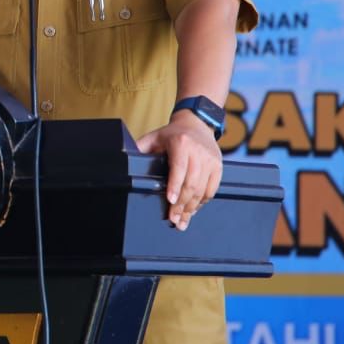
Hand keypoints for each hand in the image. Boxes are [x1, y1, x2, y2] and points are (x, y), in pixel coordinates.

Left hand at [136, 112, 222, 230]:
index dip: (175, 185)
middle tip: (174, 219)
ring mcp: (210, 160)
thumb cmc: (172, 133)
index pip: (179, 168)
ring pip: (202, 189)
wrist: (197, 123)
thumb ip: (140, 149)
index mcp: (181, 143)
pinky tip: (194, 209)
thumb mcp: (154, 137)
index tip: (170, 200)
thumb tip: (124, 161)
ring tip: (182, 220)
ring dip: (192, 208)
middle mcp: (198, 152)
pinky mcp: (218, 166)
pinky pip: (212, 188)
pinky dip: (203, 201)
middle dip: (182, 204)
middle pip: (191, 183)